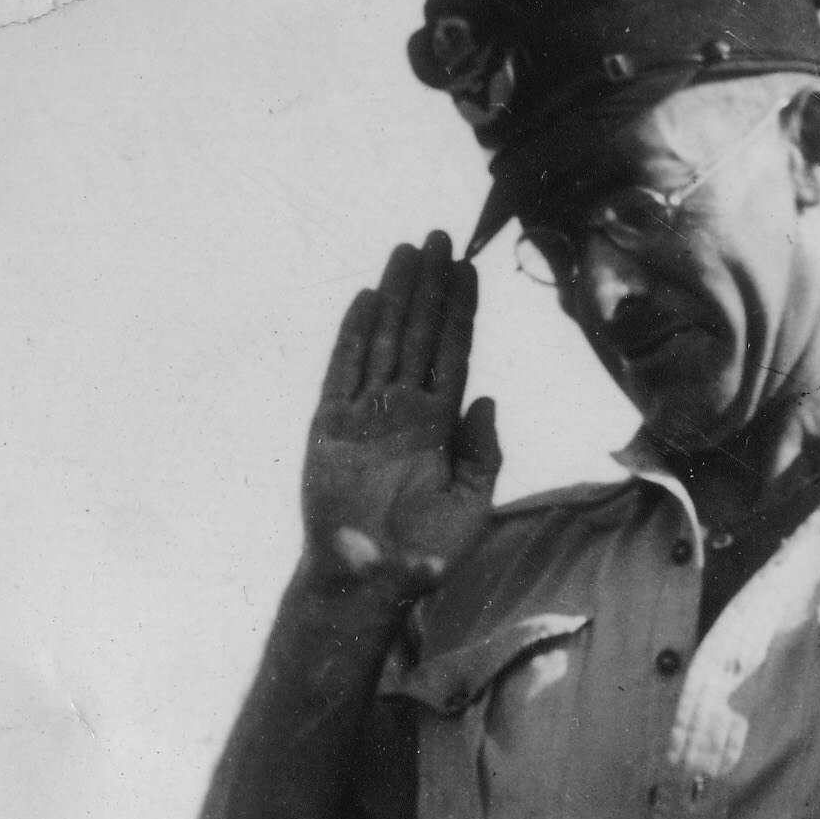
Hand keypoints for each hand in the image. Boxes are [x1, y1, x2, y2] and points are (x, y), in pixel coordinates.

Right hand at [300, 235, 501, 602]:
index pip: (454, 354)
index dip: (461, 312)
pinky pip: (343, 371)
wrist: (370, 581)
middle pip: (420, 334)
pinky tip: (368, 300)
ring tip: (409, 250)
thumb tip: (487, 399)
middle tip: (442, 237)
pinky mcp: (331, 426)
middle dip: (431, 286)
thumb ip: (483, 454)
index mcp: (440, 426)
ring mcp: (367, 415)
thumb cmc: (424, 554)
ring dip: (398, 295)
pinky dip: (354, 335)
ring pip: (385, 340)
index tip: (470, 270)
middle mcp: (404, 411)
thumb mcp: (471, 506)